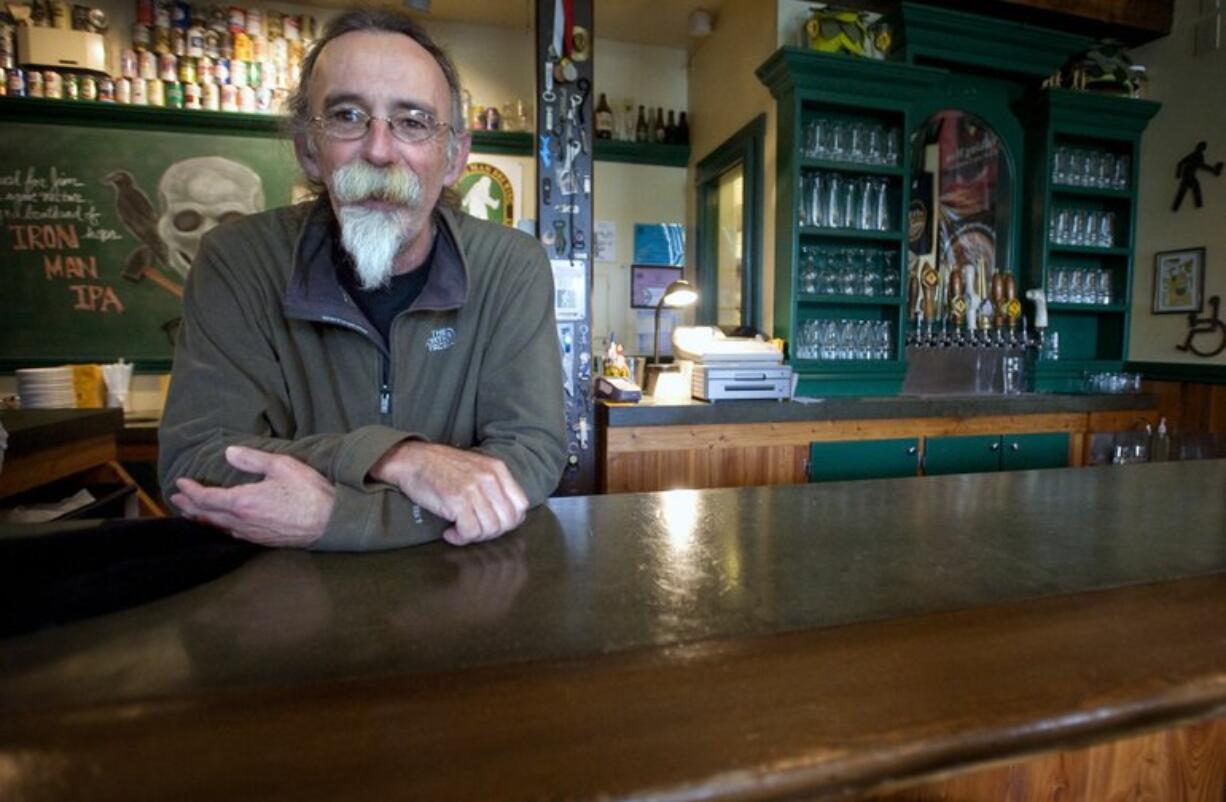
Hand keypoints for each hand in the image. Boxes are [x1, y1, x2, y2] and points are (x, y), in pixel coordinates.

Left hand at [171, 446, 334, 547]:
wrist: (331, 522)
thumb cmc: (309, 492)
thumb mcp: (283, 466)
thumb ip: (253, 459)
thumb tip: (229, 453)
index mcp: (243, 502)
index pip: (206, 498)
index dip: (190, 491)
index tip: (180, 483)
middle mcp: (242, 521)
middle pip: (206, 516)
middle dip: (189, 506)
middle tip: (175, 499)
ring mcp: (251, 534)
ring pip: (217, 528)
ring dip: (200, 519)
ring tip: (190, 512)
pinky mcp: (262, 541)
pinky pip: (231, 535)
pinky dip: (217, 527)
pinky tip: (220, 525)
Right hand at [370, 441, 528, 545]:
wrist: (413, 460)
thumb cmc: (441, 467)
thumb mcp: (477, 468)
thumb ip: (494, 486)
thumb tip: (506, 515)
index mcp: (497, 469)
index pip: (521, 505)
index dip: (510, 521)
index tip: (493, 523)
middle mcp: (489, 478)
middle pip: (507, 521)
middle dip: (492, 532)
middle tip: (475, 530)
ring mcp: (474, 489)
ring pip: (490, 529)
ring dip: (474, 536)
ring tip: (460, 530)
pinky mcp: (457, 501)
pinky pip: (470, 532)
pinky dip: (460, 538)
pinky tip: (450, 532)